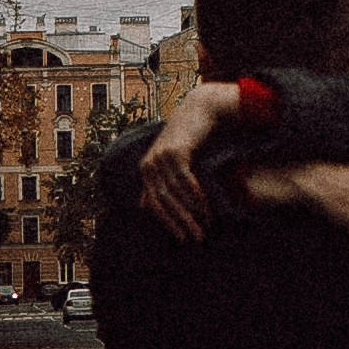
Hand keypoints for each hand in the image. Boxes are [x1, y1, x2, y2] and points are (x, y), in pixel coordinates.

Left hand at [137, 82, 241, 242]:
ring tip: (205, 225)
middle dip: (181, 222)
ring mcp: (161, 156)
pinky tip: (206, 208)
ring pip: (176, 193)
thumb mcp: (167, 160)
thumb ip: (154, 182)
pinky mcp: (176, 151)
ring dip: (192, 212)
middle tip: (196, 238)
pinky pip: (186, 180)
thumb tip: (142, 206)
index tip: (182, 239)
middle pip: (164, 201)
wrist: (198, 110)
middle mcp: (149, 164)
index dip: (168, 223)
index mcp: (145, 170)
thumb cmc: (184, 138)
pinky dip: (197, 196)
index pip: (153, 204)